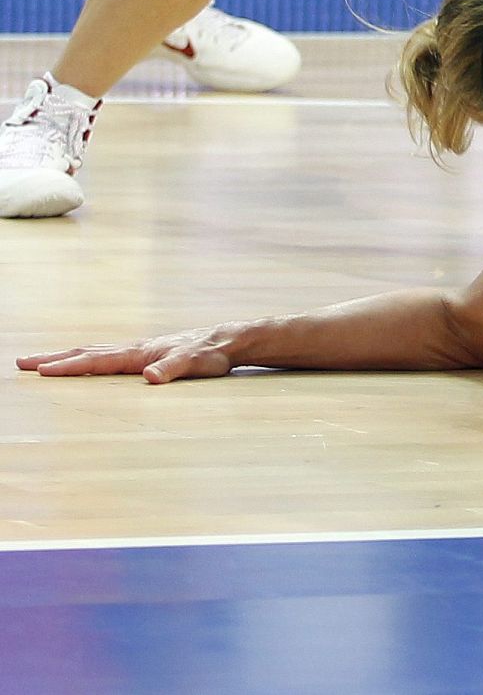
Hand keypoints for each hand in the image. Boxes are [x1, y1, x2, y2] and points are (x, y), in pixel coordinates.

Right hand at [17, 327, 240, 382]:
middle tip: (20, 362)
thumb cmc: (211, 354)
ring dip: (66, 356)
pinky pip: (107, 355)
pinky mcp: (146, 352)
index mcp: (137, 353)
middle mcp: (133, 348)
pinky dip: (87, 357)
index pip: (95, 361)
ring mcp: (138, 349)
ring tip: (43, 361)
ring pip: (94, 351)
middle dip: (53, 359)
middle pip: (86, 353)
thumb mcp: (193, 365)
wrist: (228, 340)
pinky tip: (86, 362)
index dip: (67, 367)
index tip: (39, 372)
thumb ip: (170, 370)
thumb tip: (149, 376)